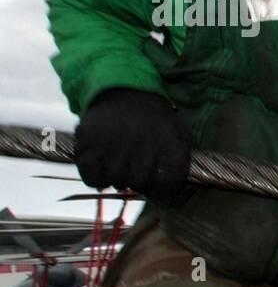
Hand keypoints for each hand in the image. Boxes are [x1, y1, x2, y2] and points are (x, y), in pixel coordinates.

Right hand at [74, 88, 190, 203]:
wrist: (126, 89)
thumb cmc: (155, 119)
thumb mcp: (179, 134)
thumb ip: (180, 162)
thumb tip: (170, 197)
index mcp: (169, 140)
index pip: (168, 182)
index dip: (163, 192)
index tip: (157, 191)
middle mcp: (142, 140)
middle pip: (139, 181)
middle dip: (138, 183)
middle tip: (134, 175)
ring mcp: (114, 139)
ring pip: (114, 179)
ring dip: (116, 181)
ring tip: (119, 171)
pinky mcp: (89, 139)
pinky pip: (89, 173)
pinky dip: (94, 178)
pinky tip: (101, 170)